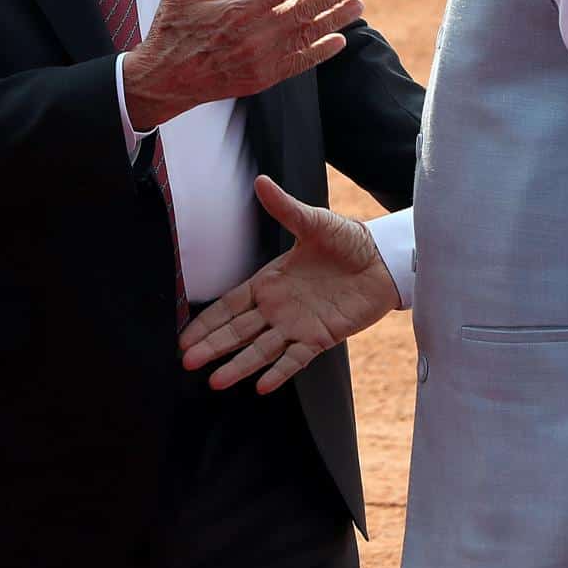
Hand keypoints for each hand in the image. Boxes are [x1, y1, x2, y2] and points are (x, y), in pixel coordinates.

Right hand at [123, 0, 363, 131]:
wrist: (164, 80)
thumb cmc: (171, 32)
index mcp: (240, 8)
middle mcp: (256, 34)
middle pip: (305, 8)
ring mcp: (262, 59)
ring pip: (308, 35)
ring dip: (336, 19)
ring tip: (358, 5)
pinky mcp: (263, 78)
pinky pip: (299, 64)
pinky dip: (320, 52)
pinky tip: (338, 41)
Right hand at [178, 176, 398, 392]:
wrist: (383, 260)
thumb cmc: (348, 240)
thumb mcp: (313, 222)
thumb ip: (286, 209)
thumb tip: (262, 182)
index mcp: (270, 281)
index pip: (230, 305)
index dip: (207, 321)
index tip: (184, 337)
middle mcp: (278, 307)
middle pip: (238, 331)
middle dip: (212, 346)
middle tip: (187, 362)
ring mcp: (297, 325)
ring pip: (261, 350)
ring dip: (239, 365)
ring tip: (216, 381)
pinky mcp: (321, 337)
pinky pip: (296, 358)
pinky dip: (279, 372)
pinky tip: (261, 385)